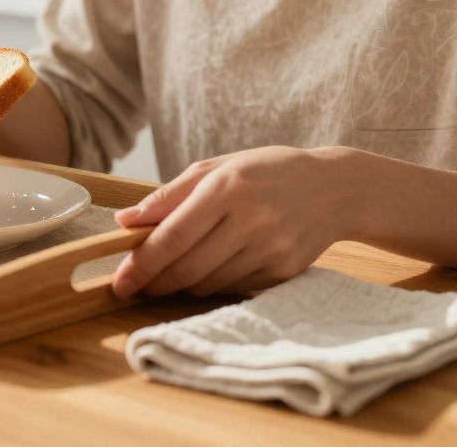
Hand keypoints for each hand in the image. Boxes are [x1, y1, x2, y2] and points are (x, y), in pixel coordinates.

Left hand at [111, 146, 358, 298]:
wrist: (336, 188)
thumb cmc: (265, 173)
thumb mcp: (216, 168)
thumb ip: (168, 196)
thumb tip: (125, 221)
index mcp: (227, 188)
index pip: (173, 236)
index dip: (142, 263)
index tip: (120, 281)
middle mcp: (251, 220)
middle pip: (188, 267)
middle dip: (155, 282)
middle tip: (136, 286)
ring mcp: (272, 248)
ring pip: (209, 283)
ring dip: (182, 284)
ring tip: (174, 271)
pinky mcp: (286, 271)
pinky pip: (234, 288)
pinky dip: (213, 284)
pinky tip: (212, 268)